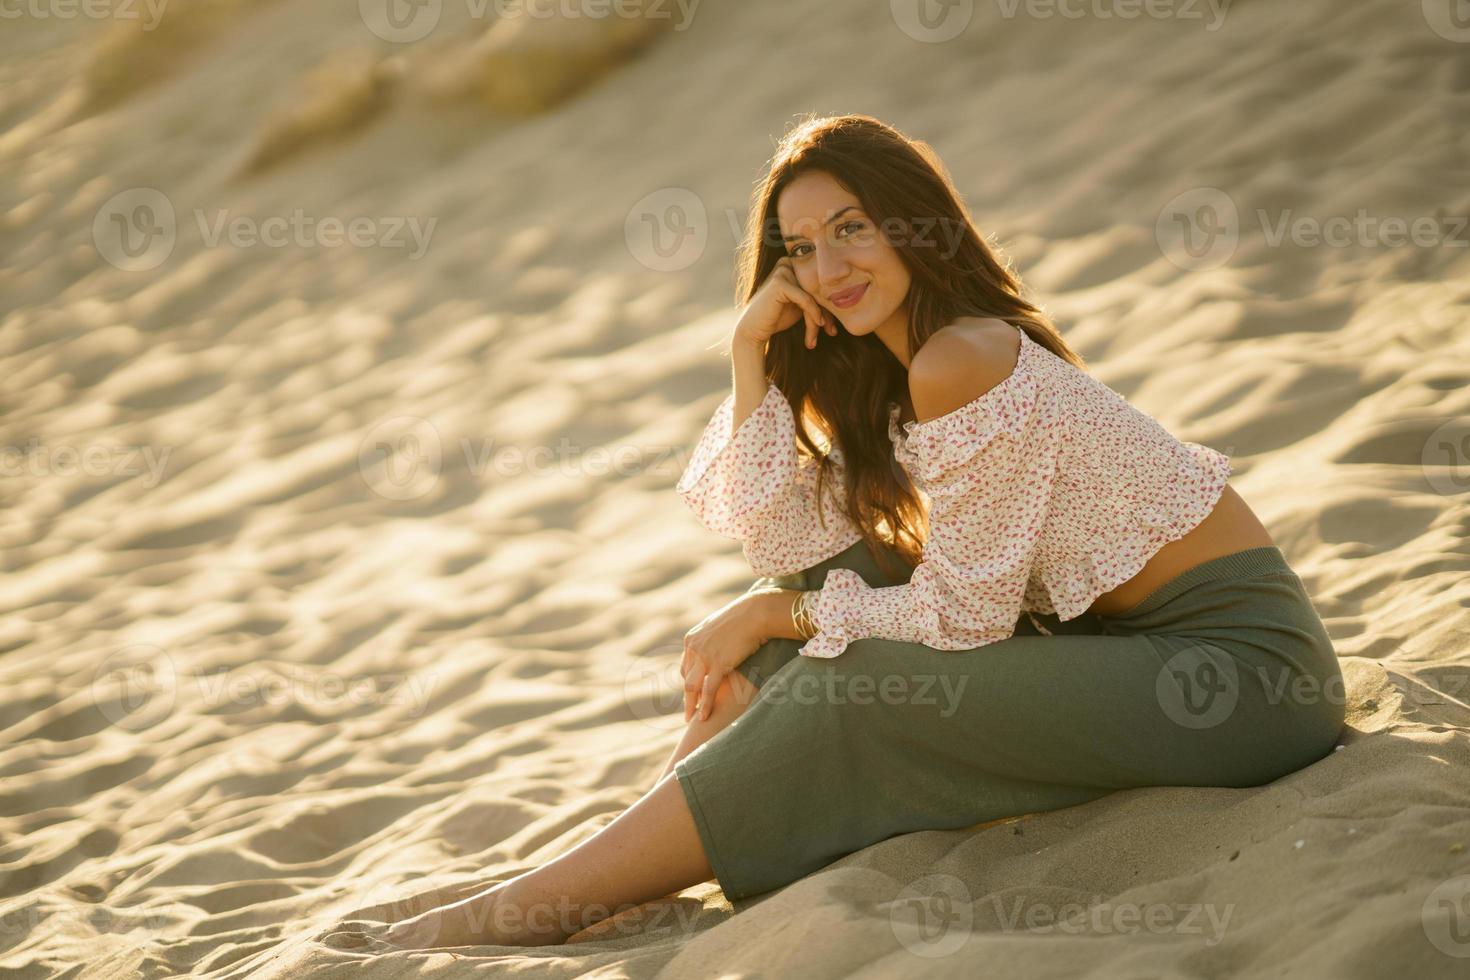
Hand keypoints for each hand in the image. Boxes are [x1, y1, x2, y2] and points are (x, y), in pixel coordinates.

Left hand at [681, 592, 768, 722]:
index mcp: (692, 638)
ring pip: (692, 687)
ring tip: (691, 720)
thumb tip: (717, 645)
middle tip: (689, 711)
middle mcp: (693, 647)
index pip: (686, 665)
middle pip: (686, 678)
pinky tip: (704, 717)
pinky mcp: (718, 664)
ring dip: (691, 705)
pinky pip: (708, 690)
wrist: (756, 613)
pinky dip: (705, 705)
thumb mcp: (720, 626)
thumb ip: (713, 638)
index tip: (692, 694)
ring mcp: (704, 656)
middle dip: (688, 696)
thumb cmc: (744, 617)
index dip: (689, 681)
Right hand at [734, 256, 839, 351]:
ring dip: (818, 318)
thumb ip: (816, 297)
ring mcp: (783, 271)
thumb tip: (844, 297)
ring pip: (813, 295)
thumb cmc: (777, 318)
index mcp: (793, 265)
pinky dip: (814, 313)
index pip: (818, 284)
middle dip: (826, 313)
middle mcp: (788, 263)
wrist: (754, 329)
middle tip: (832, 332)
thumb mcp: (802, 306)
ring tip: (818, 336)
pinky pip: (805, 299)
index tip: (833, 327)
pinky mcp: (780, 282)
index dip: (828, 306)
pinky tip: (819, 325)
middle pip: (817, 289)